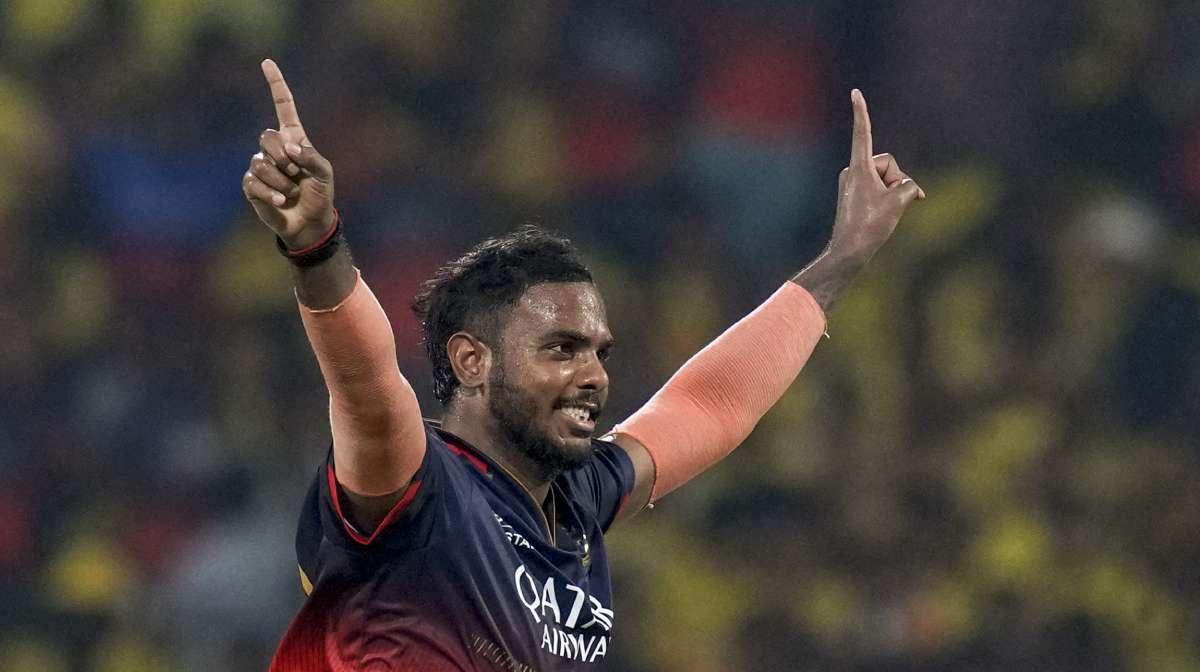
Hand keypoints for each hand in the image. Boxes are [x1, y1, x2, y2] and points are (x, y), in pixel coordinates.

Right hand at [242, 59, 335, 248]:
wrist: (310, 222)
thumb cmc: (320, 194)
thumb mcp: (325, 173)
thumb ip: (311, 156)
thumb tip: (289, 147)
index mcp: (293, 139)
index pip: (283, 107)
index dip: (276, 85)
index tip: (267, 63)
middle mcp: (274, 149)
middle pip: (267, 137)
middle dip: (285, 158)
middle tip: (297, 174)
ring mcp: (260, 166)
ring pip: (261, 162)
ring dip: (282, 180)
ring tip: (291, 191)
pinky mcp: (251, 185)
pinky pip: (254, 181)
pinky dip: (271, 192)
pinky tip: (281, 200)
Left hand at [829, 89, 923, 261]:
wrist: (849, 252)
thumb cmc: (871, 225)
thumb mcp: (899, 201)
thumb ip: (909, 185)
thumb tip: (909, 188)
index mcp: (859, 167)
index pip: (862, 132)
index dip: (862, 111)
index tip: (855, 92)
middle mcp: (853, 171)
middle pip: (888, 164)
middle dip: (896, 180)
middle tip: (888, 204)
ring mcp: (853, 184)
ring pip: (886, 179)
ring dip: (893, 194)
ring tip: (882, 214)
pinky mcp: (856, 196)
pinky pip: (880, 190)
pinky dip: (888, 199)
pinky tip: (885, 217)